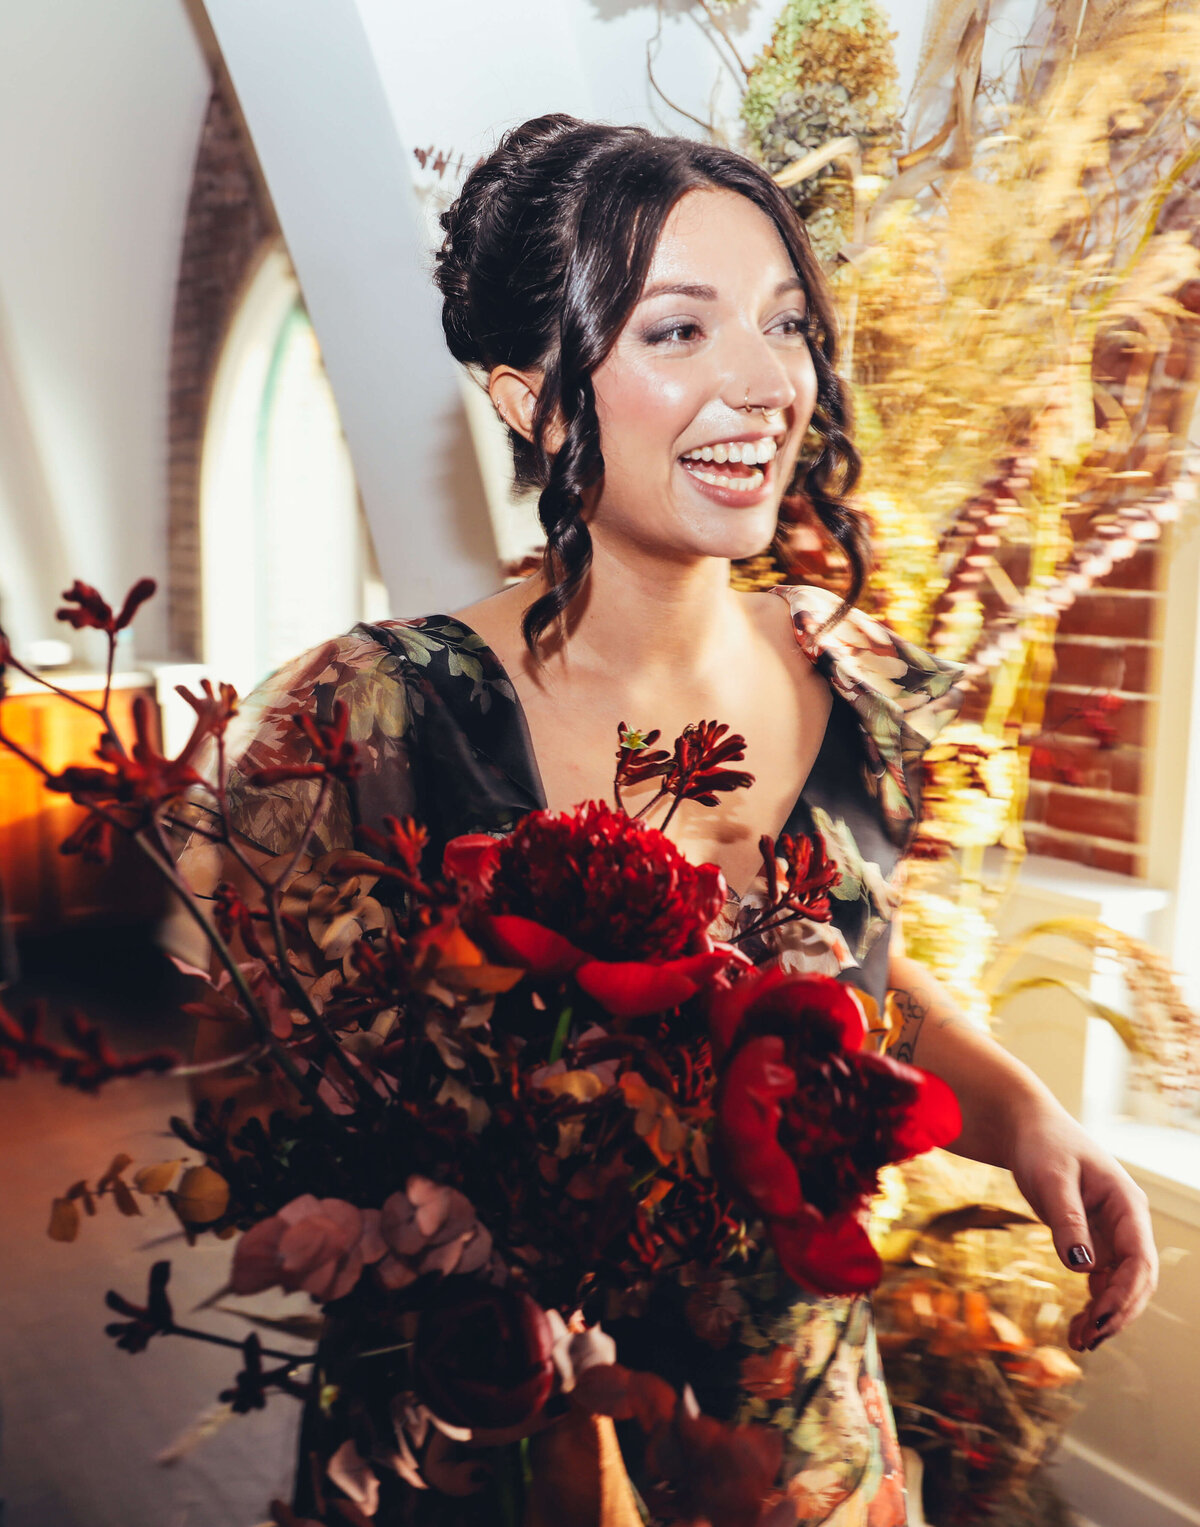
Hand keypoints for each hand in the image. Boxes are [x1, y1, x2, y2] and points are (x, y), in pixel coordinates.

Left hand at [1008, 1112, 1157, 1351]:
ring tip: (1079, 1342)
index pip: (1140, 1260)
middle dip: (1117, 1314)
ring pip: (1120, 1287)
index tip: (1100, 1319)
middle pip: (1137, 1281)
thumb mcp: (1052, 1178)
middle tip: (1088, 1341)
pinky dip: (1091, 1305)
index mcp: (1127, 1205)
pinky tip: (1075, 1328)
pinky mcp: (1092, 1241)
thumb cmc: (1042, 1145)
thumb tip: (1082, 1267)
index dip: (1125, 1294)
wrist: (1027, 1128)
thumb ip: (1068, 1220)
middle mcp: (1127, 1224)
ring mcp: (1111, 1234)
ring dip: (1105, 1316)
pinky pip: (1100, 1281)